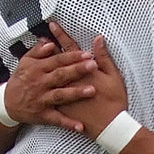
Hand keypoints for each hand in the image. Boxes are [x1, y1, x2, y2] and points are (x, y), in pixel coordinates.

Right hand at [4, 34, 96, 131]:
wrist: (7, 103)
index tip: (87, 53)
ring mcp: (42, 100)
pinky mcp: (43, 115)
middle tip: (93, 65)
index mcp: (38, 68)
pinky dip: (69, 123)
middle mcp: (40, 83)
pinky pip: (57, 119)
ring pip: (60, 95)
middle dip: (77, 70)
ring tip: (92, 90)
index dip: (72, 56)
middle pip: (61, 75)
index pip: (57, 60)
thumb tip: (50, 42)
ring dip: (76, 93)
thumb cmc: (21, 80)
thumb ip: (38, 51)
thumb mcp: (25, 62)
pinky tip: (81, 126)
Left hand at [47, 25, 130, 139]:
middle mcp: (70, 80)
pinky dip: (44, 82)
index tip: (53, 26)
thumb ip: (104, 57)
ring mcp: (63, 93)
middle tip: (44, 33)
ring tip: (40, 51)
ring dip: (45, 61)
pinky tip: (39, 75)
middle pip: (58, 59)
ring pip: (51, 75)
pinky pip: (49, 92)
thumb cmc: (114, 102)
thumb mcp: (114, 78)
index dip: (62, 36)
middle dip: (52, 44)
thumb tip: (98, 40)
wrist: (109, 127)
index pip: (70, 49)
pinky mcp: (61, 105)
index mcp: (84, 71)